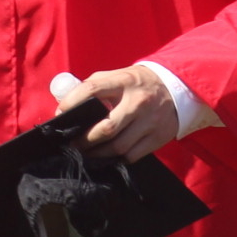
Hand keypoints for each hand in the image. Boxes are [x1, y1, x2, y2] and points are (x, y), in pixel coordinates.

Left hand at [54, 65, 180, 160]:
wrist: (176, 87)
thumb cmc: (137, 84)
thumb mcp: (118, 77)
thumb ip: (95, 86)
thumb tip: (66, 104)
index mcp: (124, 81)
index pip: (92, 89)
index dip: (72, 103)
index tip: (60, 114)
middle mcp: (138, 101)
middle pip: (106, 127)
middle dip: (85, 140)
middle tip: (73, 145)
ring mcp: (150, 121)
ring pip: (118, 146)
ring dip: (98, 154)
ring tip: (87, 153)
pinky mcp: (158, 137)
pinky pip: (132, 155)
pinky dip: (117, 158)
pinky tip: (108, 156)